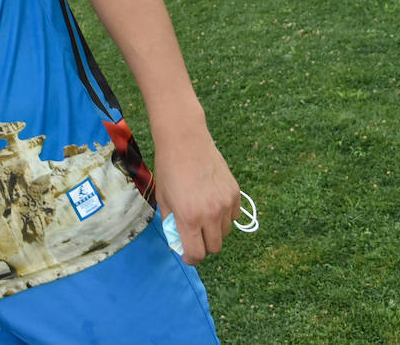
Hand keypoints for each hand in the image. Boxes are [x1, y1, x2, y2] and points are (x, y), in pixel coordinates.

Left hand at [153, 131, 241, 265]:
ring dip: (214, 230)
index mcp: (189, 217)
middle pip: (214, 247)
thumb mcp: (163, 198)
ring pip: (225, 232)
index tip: (187, 255)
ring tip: (202, 214)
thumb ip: (171, 222)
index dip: (191, 258)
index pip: (197, 253)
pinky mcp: (236, 193)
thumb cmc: (169, 168)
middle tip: (194, 235)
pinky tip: (213, 203)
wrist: (185, 140)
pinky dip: (225, 216)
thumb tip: (178, 240)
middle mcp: (211, 214)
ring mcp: (226, 203)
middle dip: (203, 245)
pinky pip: (234, 216)